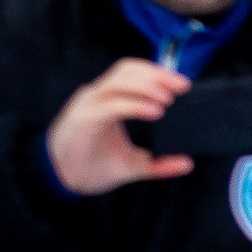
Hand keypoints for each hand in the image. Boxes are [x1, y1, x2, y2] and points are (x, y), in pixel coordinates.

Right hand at [46, 60, 194, 194]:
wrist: (63, 179)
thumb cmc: (93, 164)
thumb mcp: (134, 164)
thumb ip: (160, 163)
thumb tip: (188, 163)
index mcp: (110, 100)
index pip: (134, 73)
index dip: (158, 73)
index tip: (183, 84)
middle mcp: (98, 97)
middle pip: (127, 71)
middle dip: (156, 75)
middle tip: (182, 88)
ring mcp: (89, 105)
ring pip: (117, 83)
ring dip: (146, 87)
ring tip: (168, 101)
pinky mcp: (82, 119)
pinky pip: (110, 105)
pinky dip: (133, 105)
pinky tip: (154, 112)